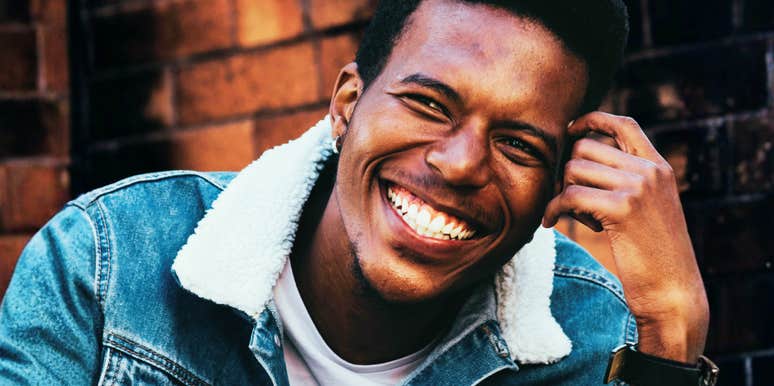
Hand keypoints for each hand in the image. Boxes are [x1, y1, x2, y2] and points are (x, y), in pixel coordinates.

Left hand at [542, 112, 708, 362]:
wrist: (672, 292)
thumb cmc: (651, 257)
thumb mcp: (645, 210)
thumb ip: (621, 183)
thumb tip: (571, 163)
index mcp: (659, 167)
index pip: (624, 123)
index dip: (593, 120)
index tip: (571, 130)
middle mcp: (651, 170)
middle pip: (586, 146)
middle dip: (568, 171)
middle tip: (568, 199)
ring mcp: (639, 186)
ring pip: (574, 169)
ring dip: (562, 193)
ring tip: (571, 216)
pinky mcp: (623, 208)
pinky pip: (569, 195)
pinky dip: (552, 209)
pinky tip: (550, 223)